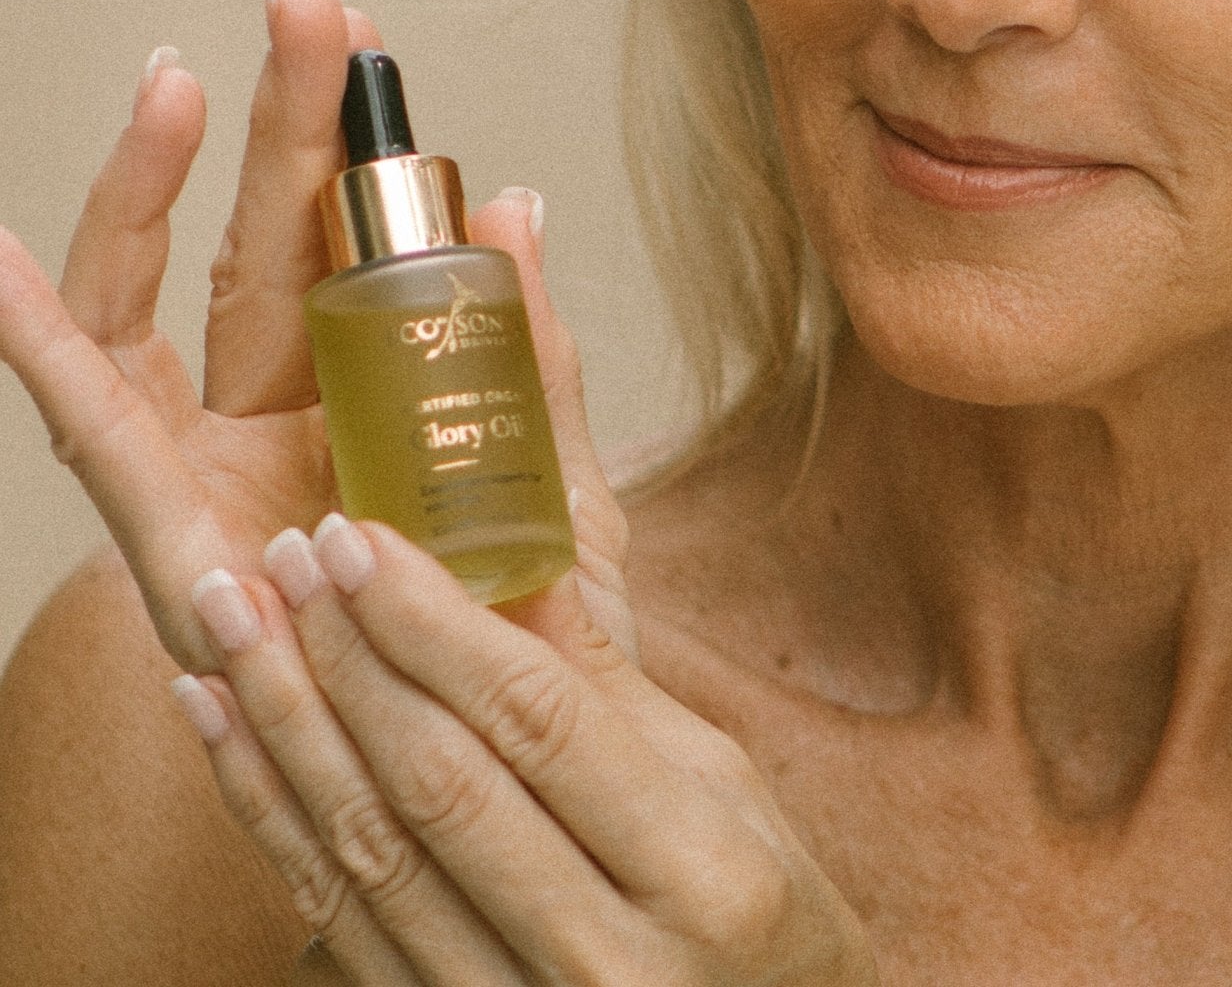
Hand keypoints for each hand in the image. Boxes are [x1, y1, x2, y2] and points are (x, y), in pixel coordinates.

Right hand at [0, 0, 628, 674]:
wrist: (471, 770)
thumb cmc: (509, 630)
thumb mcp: (552, 484)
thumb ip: (535, 357)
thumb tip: (520, 204)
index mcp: (378, 387)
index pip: (355, 238)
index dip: (355, 144)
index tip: (368, 44)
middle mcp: (285, 407)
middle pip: (267, 237)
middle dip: (283, 122)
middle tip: (306, 7)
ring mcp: (213, 458)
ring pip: (170, 295)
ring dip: (163, 186)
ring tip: (180, 81)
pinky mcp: (162, 526)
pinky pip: (89, 422)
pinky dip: (37, 340)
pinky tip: (0, 263)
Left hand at [173, 516, 878, 984]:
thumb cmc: (758, 908)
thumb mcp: (720, 782)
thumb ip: (607, 679)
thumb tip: (515, 544)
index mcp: (701, 870)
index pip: (540, 720)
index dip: (435, 623)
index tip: (360, 537)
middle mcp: (607, 961)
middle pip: (441, 785)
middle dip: (346, 655)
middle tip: (284, 554)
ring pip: (370, 856)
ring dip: (284, 725)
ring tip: (229, 616)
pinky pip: (338, 922)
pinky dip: (269, 816)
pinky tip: (222, 726)